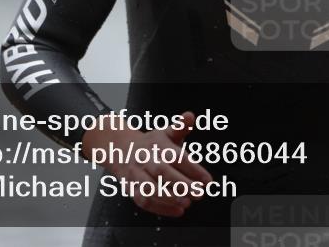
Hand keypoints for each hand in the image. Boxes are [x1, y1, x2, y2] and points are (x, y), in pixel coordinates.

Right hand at [82, 111, 212, 217]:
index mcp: (157, 143)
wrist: (120, 149)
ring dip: (169, 198)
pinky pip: (143, 200)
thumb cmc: (150, 143)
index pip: (176, 156)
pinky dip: (160, 208)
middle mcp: (145, 158)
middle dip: (182, 184)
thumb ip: (181, 126)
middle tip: (199, 193)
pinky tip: (177, 211)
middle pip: (162, 172)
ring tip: (187, 203)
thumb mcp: (166, 132)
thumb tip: (190, 116)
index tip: (207, 180)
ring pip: (150, 188)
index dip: (193, 169)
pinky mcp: (131, 187)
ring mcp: (136, 174)